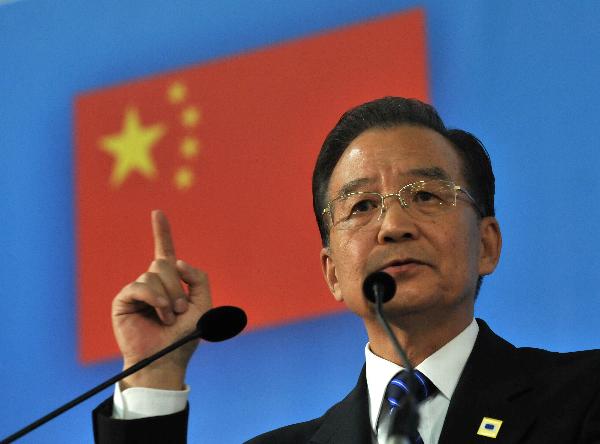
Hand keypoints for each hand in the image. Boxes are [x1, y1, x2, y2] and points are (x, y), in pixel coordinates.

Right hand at [112, 210, 211, 389]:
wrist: (166, 360)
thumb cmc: (185, 337)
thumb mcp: (204, 305)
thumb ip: (199, 278)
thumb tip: (177, 261)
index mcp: (171, 282)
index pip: (166, 252)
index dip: (162, 232)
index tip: (157, 212)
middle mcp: (152, 283)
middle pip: (164, 264)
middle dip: (176, 287)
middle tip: (179, 311)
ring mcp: (137, 291)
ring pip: (153, 274)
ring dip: (167, 297)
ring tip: (168, 317)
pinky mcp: (123, 300)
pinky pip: (140, 286)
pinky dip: (154, 299)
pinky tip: (158, 314)